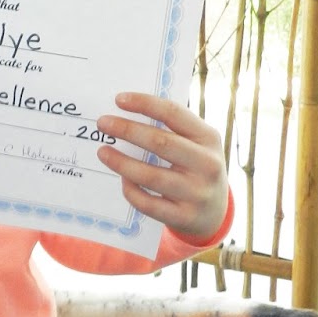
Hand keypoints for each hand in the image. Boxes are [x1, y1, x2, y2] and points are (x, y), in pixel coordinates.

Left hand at [95, 92, 229, 239]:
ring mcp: (197, 193)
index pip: (174, 114)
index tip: (119, 99)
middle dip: (127, 130)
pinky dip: (131, 190)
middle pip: (160, 142)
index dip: (145, 104)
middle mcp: (207, 165)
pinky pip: (148, 203)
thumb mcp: (196, 145)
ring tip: (102, 151)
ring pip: (150, 176)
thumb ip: (171, 129)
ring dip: (121, 162)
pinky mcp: (184, 217)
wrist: (214, 213)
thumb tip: (126, 113)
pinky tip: (122, 180)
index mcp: (209, 139)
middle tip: (103, 123)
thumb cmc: (195, 168)